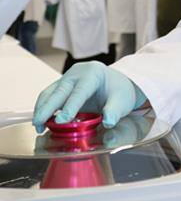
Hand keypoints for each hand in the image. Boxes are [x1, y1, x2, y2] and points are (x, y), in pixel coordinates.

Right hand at [32, 62, 146, 132]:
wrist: (116, 83)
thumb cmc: (119, 91)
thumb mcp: (122, 101)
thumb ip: (115, 111)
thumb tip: (108, 122)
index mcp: (94, 73)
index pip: (80, 91)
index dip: (70, 106)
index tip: (61, 121)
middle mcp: (78, 73)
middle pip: (60, 90)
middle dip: (47, 108)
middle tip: (39, 124)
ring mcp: (68, 77)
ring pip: (50, 92)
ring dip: (42, 109)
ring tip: (38, 126)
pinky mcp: (62, 85)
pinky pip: (49, 95)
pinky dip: (43, 108)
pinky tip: (42, 122)